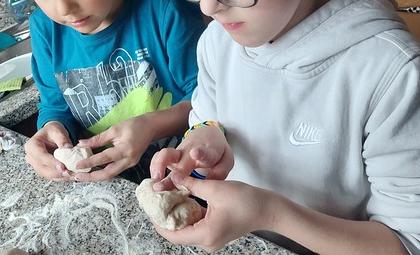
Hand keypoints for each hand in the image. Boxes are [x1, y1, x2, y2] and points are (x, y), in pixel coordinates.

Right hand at [24, 121, 73, 180]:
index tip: (62, 167)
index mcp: (32, 145)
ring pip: (46, 174)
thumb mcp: (57, 130)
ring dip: (59, 176)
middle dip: (57, 172)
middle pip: (42, 168)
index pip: (40, 156)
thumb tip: (68, 148)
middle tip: (70, 173)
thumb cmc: (52, 131)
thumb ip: (62, 139)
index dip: (51, 162)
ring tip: (72, 175)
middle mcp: (31, 157)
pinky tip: (70, 176)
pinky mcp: (42, 169)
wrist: (51, 135)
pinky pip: (50, 176)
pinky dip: (60, 177)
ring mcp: (36, 164)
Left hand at [73, 115, 153, 181]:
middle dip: (91, 177)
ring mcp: (130, 164)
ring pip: (111, 174)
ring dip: (96, 176)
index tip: (77, 165)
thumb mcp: (114, 129)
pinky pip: (114, 171)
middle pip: (108, 174)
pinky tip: (93, 171)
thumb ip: (98, 139)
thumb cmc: (134, 125)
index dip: (90, 162)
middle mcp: (128, 160)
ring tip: (82, 175)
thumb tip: (81, 144)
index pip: (104, 158)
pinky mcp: (129, 164)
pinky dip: (103, 172)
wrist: (151, 127)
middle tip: (77, 176)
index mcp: (125, 150)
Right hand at [150, 125, 232, 190]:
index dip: (199, 153)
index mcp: (207, 152)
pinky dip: (153, 167)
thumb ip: (221, 171)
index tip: (195, 153)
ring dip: (157, 168)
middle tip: (161, 187)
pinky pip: (158, 157)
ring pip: (164, 155)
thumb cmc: (217, 150)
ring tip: (155, 183)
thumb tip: (209, 180)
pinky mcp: (171, 156)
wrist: (207, 133)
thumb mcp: (227, 159)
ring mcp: (179, 153)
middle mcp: (190, 151)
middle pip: (180, 161)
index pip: (204, 152)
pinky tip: (153, 179)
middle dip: (170, 174)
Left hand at [153, 171, 270, 252]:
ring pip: (186, 229)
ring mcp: (211, 239)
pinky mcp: (215, 233)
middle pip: (177, 233)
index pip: (172, 234)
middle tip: (157, 199)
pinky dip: (188, 214)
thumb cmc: (246, 201)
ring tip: (168, 197)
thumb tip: (173, 177)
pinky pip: (196, 226)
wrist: (268, 209)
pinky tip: (184, 199)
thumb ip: (191, 183)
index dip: (158, 221)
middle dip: (166, 216)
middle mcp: (206, 242)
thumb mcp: (215, 189)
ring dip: (177, 214)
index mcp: (204, 235)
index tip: (150, 207)